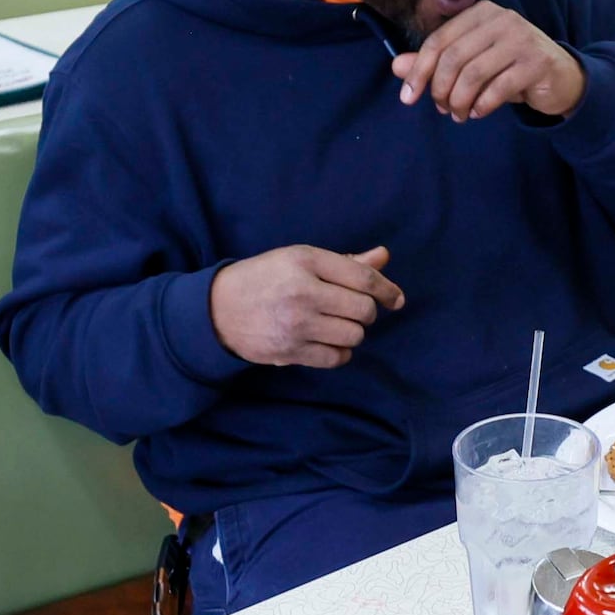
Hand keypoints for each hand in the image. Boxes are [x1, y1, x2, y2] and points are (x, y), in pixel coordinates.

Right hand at [210, 245, 403, 368]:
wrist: (219, 309)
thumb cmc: (266, 278)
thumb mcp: (300, 260)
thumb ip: (345, 262)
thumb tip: (383, 256)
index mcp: (306, 260)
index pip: (363, 278)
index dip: (387, 290)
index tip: (395, 300)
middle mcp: (303, 291)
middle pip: (363, 309)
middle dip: (365, 311)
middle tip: (351, 309)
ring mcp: (297, 324)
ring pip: (354, 335)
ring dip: (353, 332)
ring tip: (336, 324)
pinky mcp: (291, 351)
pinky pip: (337, 357)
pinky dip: (340, 352)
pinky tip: (328, 342)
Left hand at [393, 1, 584, 120]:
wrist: (560, 77)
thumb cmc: (509, 68)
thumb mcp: (471, 63)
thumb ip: (435, 63)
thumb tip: (397, 66)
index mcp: (481, 13)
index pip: (438, 40)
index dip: (418, 70)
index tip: (408, 97)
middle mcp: (501, 19)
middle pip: (453, 58)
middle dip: (440, 89)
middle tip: (441, 108)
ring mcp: (522, 39)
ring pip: (473, 75)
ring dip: (459, 101)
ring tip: (458, 114)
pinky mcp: (537, 62)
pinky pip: (497, 89)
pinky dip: (482, 106)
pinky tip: (478, 112)